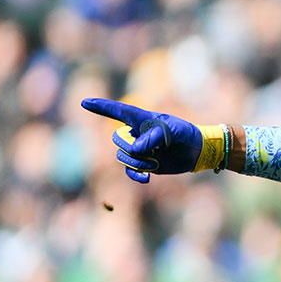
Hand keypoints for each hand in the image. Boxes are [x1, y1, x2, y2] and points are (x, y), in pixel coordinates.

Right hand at [82, 98, 222, 182]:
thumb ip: (155, 136)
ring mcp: (138, 148)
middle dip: (132, 148)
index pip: (119, 111)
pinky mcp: (143, 163)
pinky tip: (146, 179)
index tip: (85, 103)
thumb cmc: (186, 134)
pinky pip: (129, 170)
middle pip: (119, 139)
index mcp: (143, 120)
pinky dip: (135, 174)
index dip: (102, 107)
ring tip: (157, 163)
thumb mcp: (175, 131)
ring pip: (123, 156)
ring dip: (139, 162)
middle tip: (154, 151)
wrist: (196, 151)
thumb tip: (136, 149)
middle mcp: (136, 133)